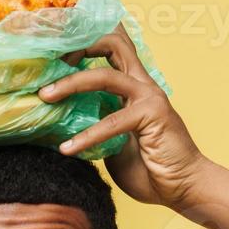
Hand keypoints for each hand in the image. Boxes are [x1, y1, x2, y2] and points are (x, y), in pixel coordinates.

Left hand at [41, 25, 209, 207]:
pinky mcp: (152, 115)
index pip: (112, 46)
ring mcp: (149, 97)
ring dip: (70, 83)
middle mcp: (142, 83)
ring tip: (45, 97)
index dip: (83, 41)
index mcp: (133, 85)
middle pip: (111, 42)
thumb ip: (96, 122)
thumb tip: (60, 118)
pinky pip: (112, 121)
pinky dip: (86, 135)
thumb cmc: (150, 167)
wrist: (184, 188)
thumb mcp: (113, 141)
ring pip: (105, 75)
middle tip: (49, 66)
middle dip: (77, 47)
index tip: (53, 55)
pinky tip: (67, 149)